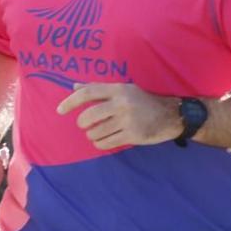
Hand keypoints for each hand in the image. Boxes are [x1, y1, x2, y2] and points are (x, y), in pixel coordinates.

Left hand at [56, 82, 183, 149]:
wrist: (171, 115)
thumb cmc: (144, 101)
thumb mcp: (124, 89)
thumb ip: (99, 89)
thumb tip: (74, 87)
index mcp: (118, 89)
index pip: (87, 94)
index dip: (70, 102)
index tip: (59, 110)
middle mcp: (122, 104)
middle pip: (88, 116)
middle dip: (83, 124)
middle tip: (86, 125)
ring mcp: (128, 120)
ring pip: (96, 132)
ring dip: (93, 135)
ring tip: (100, 132)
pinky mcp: (133, 135)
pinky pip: (106, 143)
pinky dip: (100, 143)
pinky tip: (105, 140)